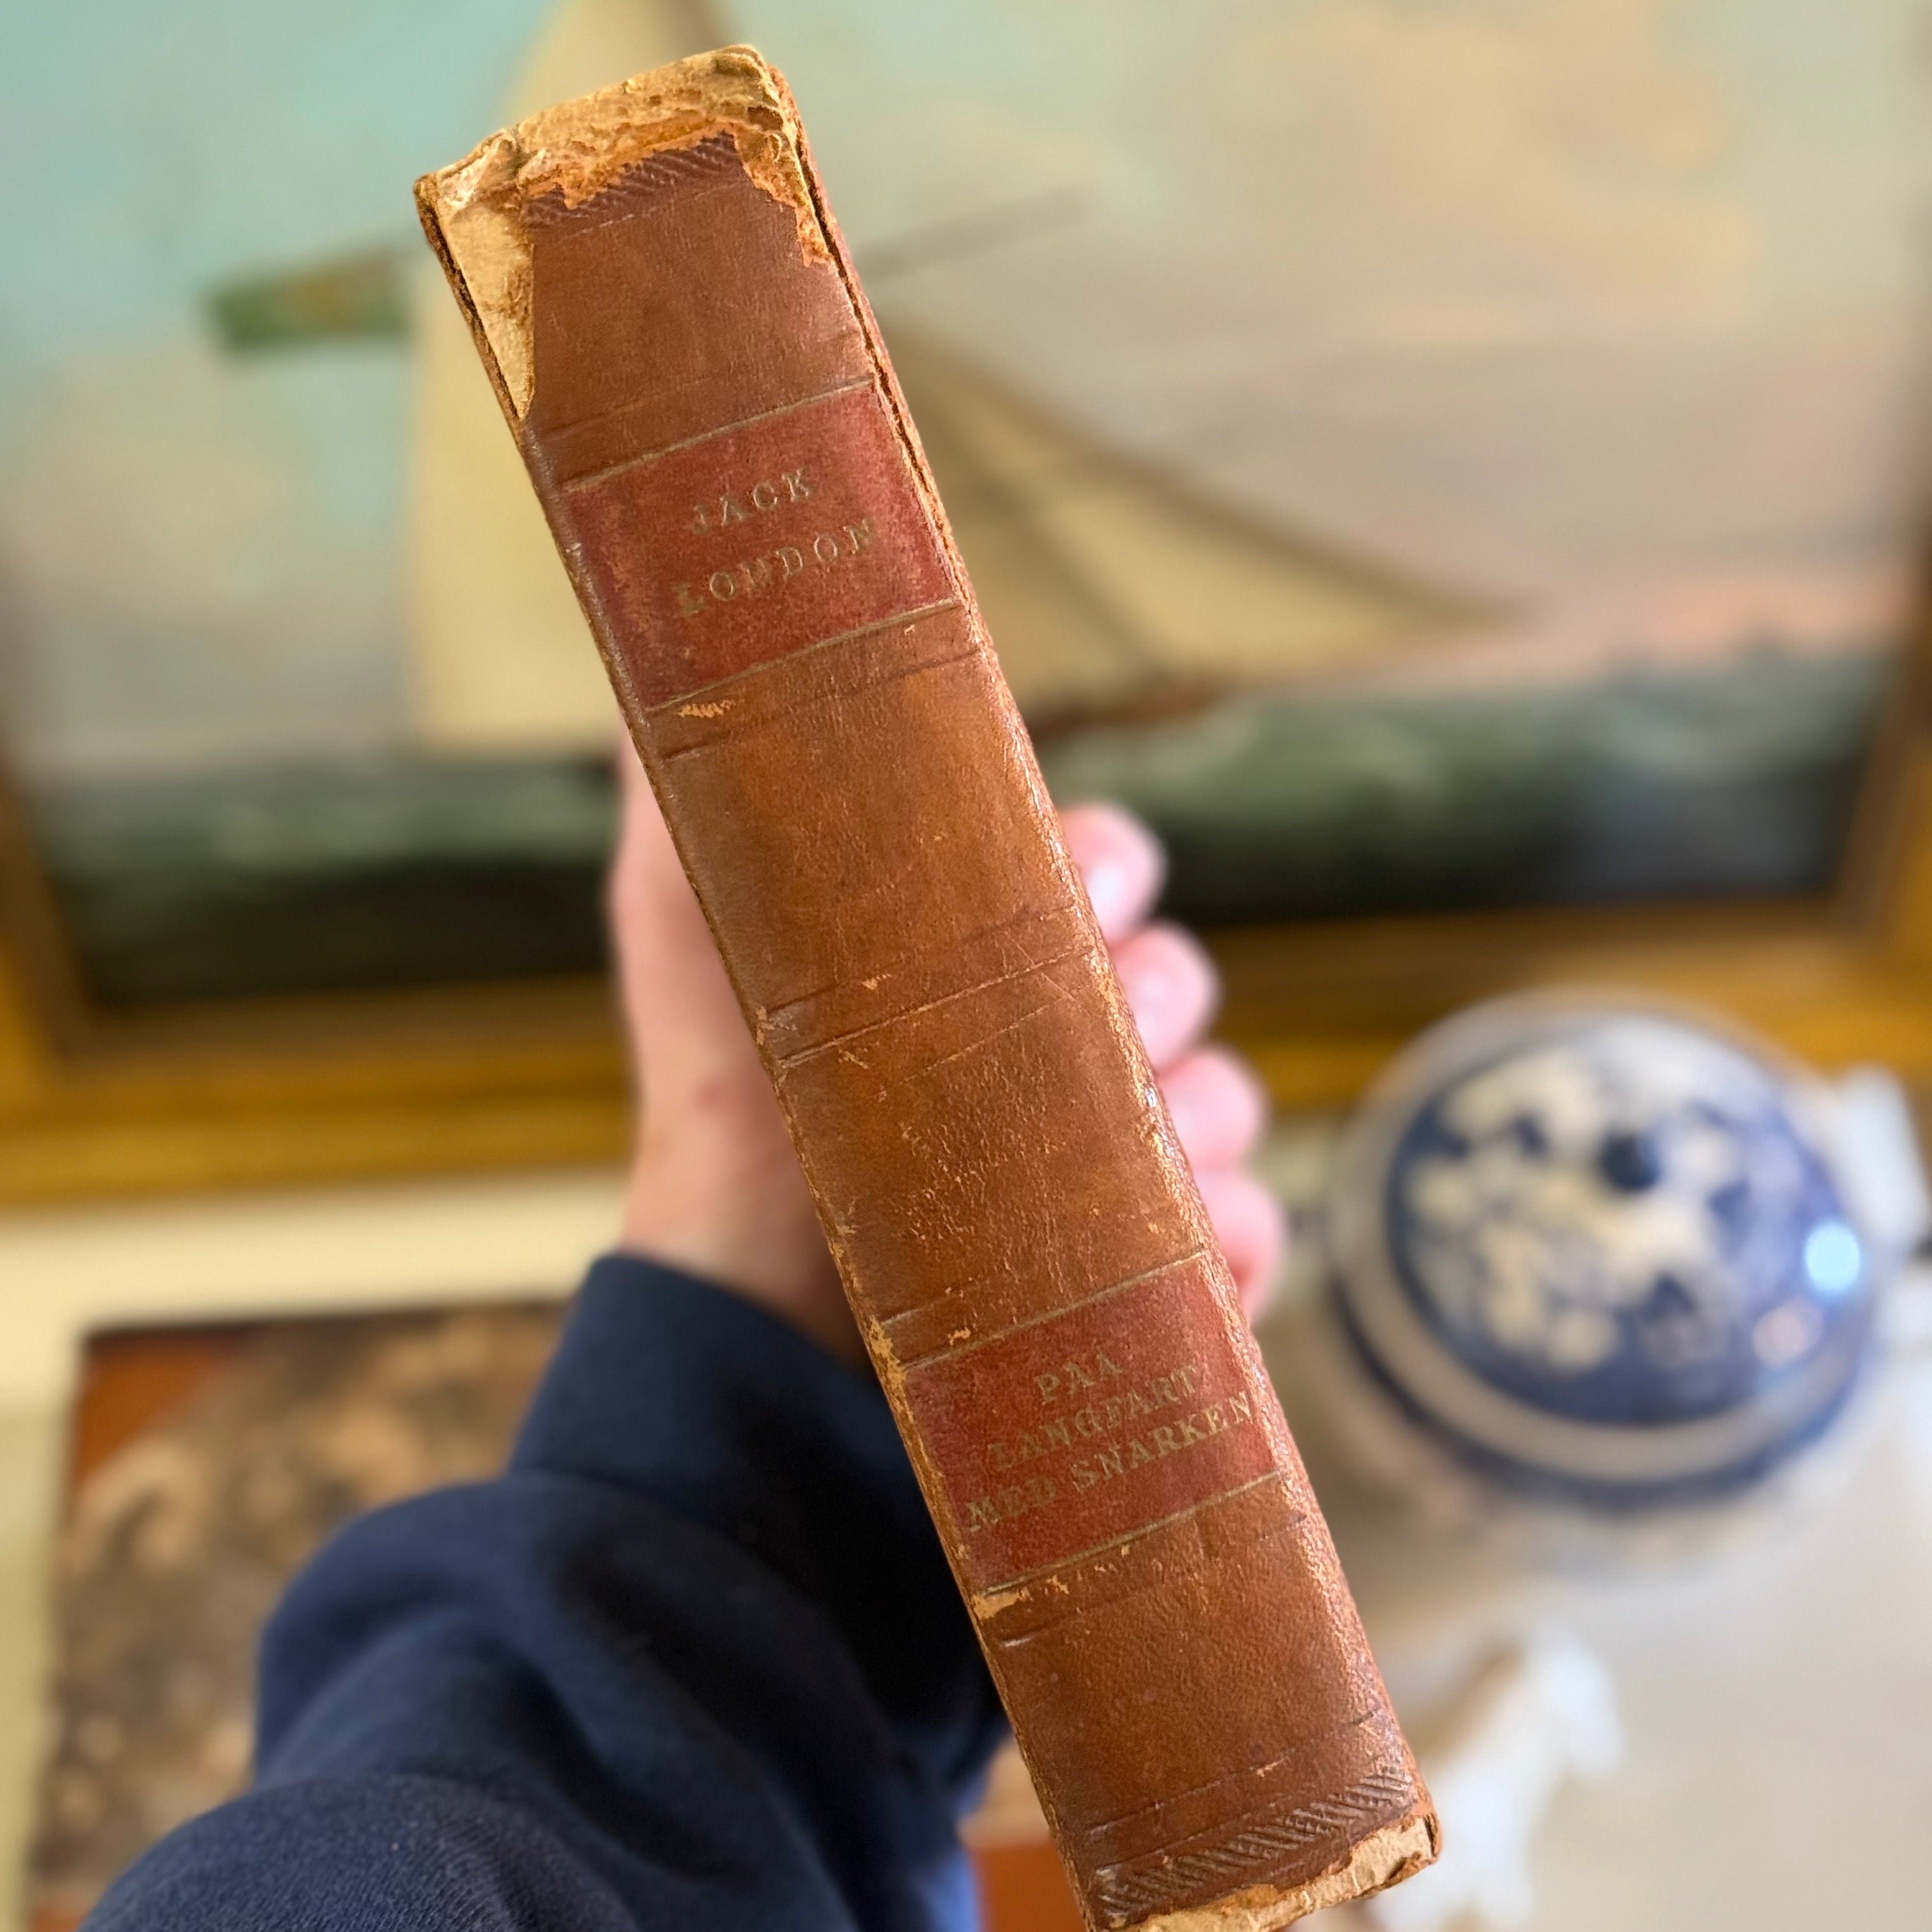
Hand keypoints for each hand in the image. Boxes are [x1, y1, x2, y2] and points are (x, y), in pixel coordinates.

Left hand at [612, 748, 1285, 1363]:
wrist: (737, 1279)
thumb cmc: (723, 1081)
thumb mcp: (689, 909)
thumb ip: (693, 777)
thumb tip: (660, 646)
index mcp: (1001, 934)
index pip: (1105, 861)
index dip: (1112, 864)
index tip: (1080, 894)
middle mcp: (1072, 1027)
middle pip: (1181, 973)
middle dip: (1164, 989)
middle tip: (1109, 1023)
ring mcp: (1119, 1141)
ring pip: (1223, 1096)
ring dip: (1199, 1117)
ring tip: (1128, 1164)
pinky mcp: (1147, 1255)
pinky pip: (1240, 1234)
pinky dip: (1229, 1242)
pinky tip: (1184, 1252)